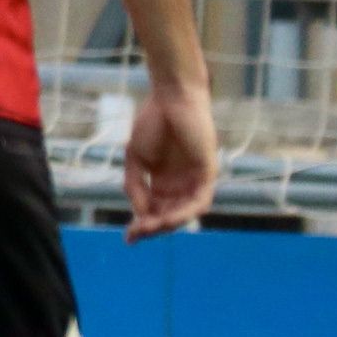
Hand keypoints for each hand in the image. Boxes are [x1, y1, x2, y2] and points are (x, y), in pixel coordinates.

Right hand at [123, 76, 218, 241]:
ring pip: (185, 212)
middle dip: (153, 227)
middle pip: (170, 215)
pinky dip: (185, 212)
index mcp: (163, 181)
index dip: (142, 225)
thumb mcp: (135, 160)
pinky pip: (200, 200)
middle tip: (135, 233)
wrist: (170, 99)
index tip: (127, 237)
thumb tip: (140, 214)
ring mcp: (195, 179)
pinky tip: (167, 217)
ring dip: (168, 224)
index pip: (155, 211)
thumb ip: (135, 187)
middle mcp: (181, 184)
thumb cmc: (151, 123)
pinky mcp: (208, 172)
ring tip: (149, 227)